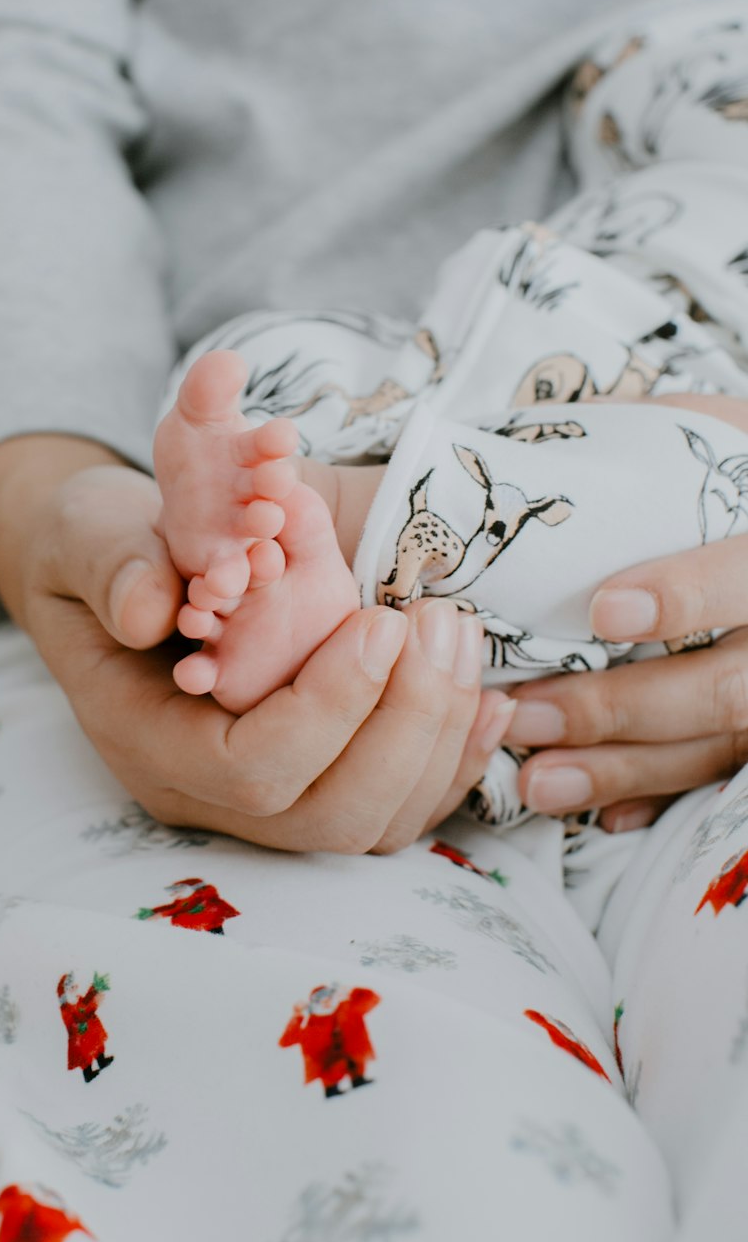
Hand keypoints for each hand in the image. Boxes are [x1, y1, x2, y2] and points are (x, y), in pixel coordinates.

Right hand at [0, 436, 515, 852]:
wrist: (112, 568)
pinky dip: (452, 757)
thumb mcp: (88, 536)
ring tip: (459, 636)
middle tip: (435, 625)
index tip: (379, 622)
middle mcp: (206, 791)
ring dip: (439, 738)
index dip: (329, 707)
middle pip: (329, 814)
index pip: (252, 770)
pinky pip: (396, 804)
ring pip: (374, 821)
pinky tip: (488, 695)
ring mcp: (262, 799)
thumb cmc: (100, 546)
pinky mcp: (310, 779)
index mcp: (147, 738)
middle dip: (405, 726)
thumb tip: (147, 610)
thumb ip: (113, 566)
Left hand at [507, 393, 747, 831]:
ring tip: (536, 779)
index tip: (605, 612)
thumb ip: (630, 444)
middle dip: (623, 709)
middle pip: (730, 688)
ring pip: (719, 747)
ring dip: (623, 769)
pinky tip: (597, 810)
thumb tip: (515, 456)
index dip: (687, 595)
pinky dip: (655, 796)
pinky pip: (718, 780)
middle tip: (529, 714)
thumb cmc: (725, 461)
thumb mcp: (694, 431)